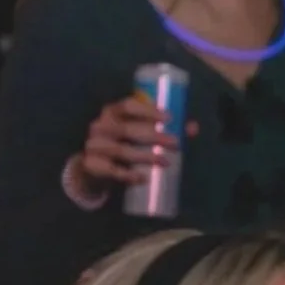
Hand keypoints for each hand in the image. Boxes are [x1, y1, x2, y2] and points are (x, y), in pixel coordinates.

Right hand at [74, 93, 194, 197]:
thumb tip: (193, 127)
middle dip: (155, 136)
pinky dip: (128, 175)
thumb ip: (164, 129)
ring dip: (146, 156)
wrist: (92, 167)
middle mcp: (100, 126)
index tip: (170, 118)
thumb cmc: (121, 143)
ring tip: (166, 162)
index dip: (149, 111)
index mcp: (112, 111)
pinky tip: (144, 178)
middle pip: (128, 129)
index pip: (129, 106)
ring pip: (122, 150)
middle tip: (176, 144)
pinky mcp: (92, 165)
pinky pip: (112, 170)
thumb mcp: (138, 133)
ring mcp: (93, 145)